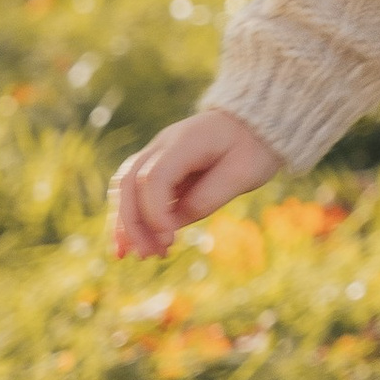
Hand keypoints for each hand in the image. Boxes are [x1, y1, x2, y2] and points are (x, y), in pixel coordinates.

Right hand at [110, 107, 283, 259]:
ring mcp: (156, 153)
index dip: (155, 211)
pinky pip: (133, 191)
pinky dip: (129, 217)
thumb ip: (208, 197)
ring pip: (125, 187)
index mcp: (186, 141)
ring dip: (126, 223)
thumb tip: (174, 223)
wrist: (254, 124)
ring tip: (134, 255)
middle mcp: (163, 144)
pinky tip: (129, 245)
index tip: (168, 240)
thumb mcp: (243, 174)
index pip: (155, 177)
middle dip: (134, 222)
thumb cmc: (252, 148)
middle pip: (130, 182)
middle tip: (149, 254)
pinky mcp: (157, 167)